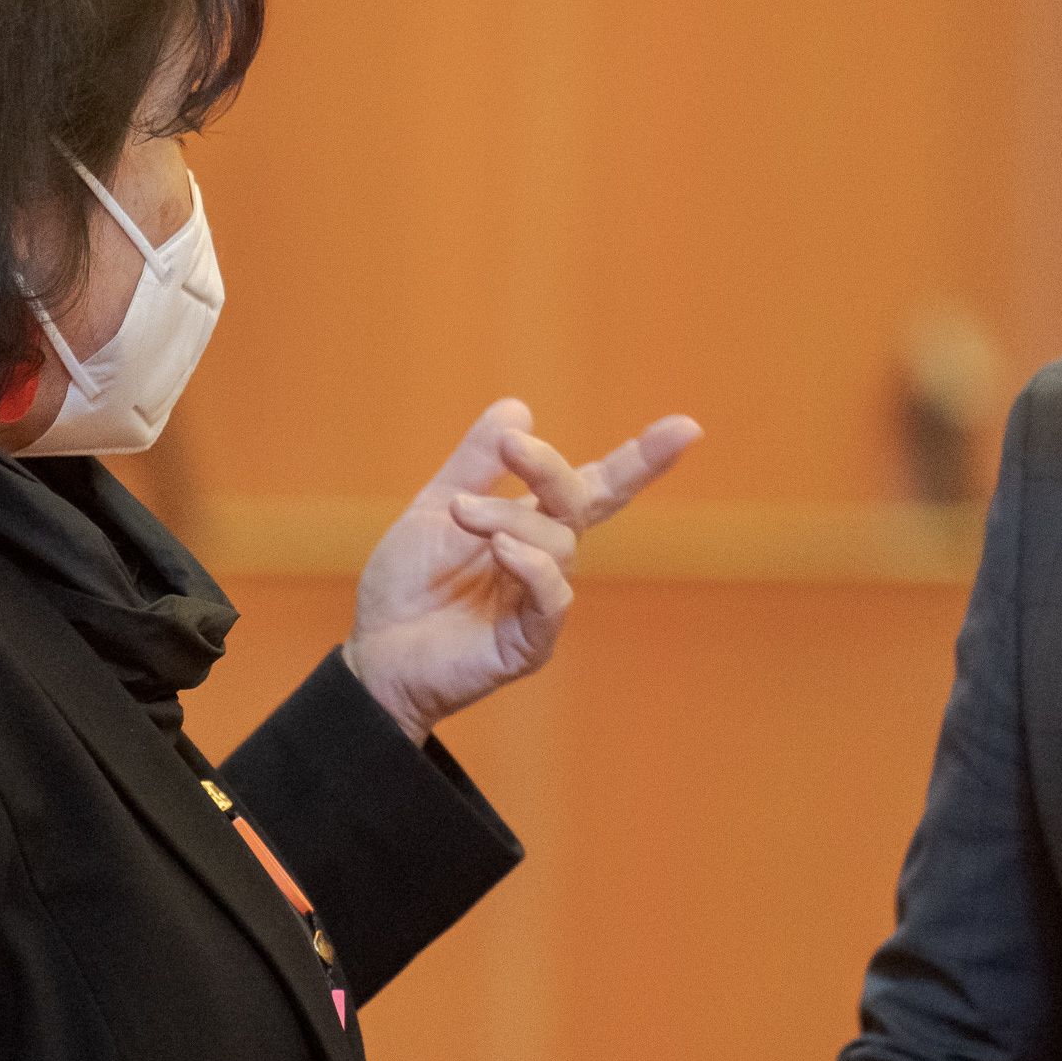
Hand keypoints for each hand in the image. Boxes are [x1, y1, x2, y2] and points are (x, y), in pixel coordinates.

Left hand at [342, 399, 702, 745]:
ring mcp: (541, 601)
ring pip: (558, 543)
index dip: (642, 459)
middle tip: (511, 446)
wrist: (373, 652)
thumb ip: (475, 462)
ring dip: (508, 518)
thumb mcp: (437, 506)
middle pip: (580, 503)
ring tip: (461, 515)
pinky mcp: (531, 642)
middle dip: (550, 469)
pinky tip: (500, 550)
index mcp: (530, 524)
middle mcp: (546, 559)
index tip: (688, 427)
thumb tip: (518, 408)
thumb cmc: (405, 586)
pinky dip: (531, 566)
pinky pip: (553, 598)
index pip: (597, 486)